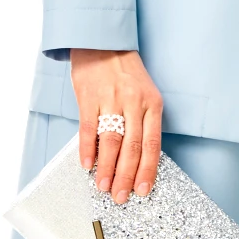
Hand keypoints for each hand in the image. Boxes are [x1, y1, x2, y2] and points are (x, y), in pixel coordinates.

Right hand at [69, 48, 162, 203]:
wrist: (103, 41)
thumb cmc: (125, 71)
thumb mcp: (143, 93)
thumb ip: (142, 121)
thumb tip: (135, 157)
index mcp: (151, 104)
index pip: (152, 144)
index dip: (147, 170)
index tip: (142, 190)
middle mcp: (133, 102)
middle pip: (132, 147)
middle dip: (126, 176)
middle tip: (121, 196)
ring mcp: (110, 99)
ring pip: (111, 141)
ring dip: (107, 168)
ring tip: (103, 186)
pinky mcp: (89, 96)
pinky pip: (88, 128)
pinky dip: (87, 149)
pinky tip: (87, 165)